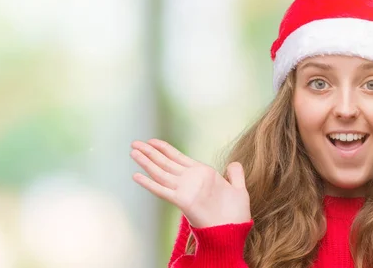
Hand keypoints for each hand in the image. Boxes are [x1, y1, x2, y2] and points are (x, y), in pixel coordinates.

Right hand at [130, 139, 250, 227]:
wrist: (234, 231)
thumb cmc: (236, 214)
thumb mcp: (239, 189)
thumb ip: (235, 175)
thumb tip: (233, 164)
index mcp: (201, 174)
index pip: (178, 157)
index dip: (164, 148)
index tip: (152, 141)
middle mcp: (190, 180)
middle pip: (165, 162)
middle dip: (150, 152)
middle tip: (134, 143)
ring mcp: (185, 190)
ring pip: (161, 172)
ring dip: (146, 162)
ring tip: (133, 152)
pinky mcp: (182, 201)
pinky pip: (162, 190)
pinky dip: (149, 183)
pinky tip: (137, 176)